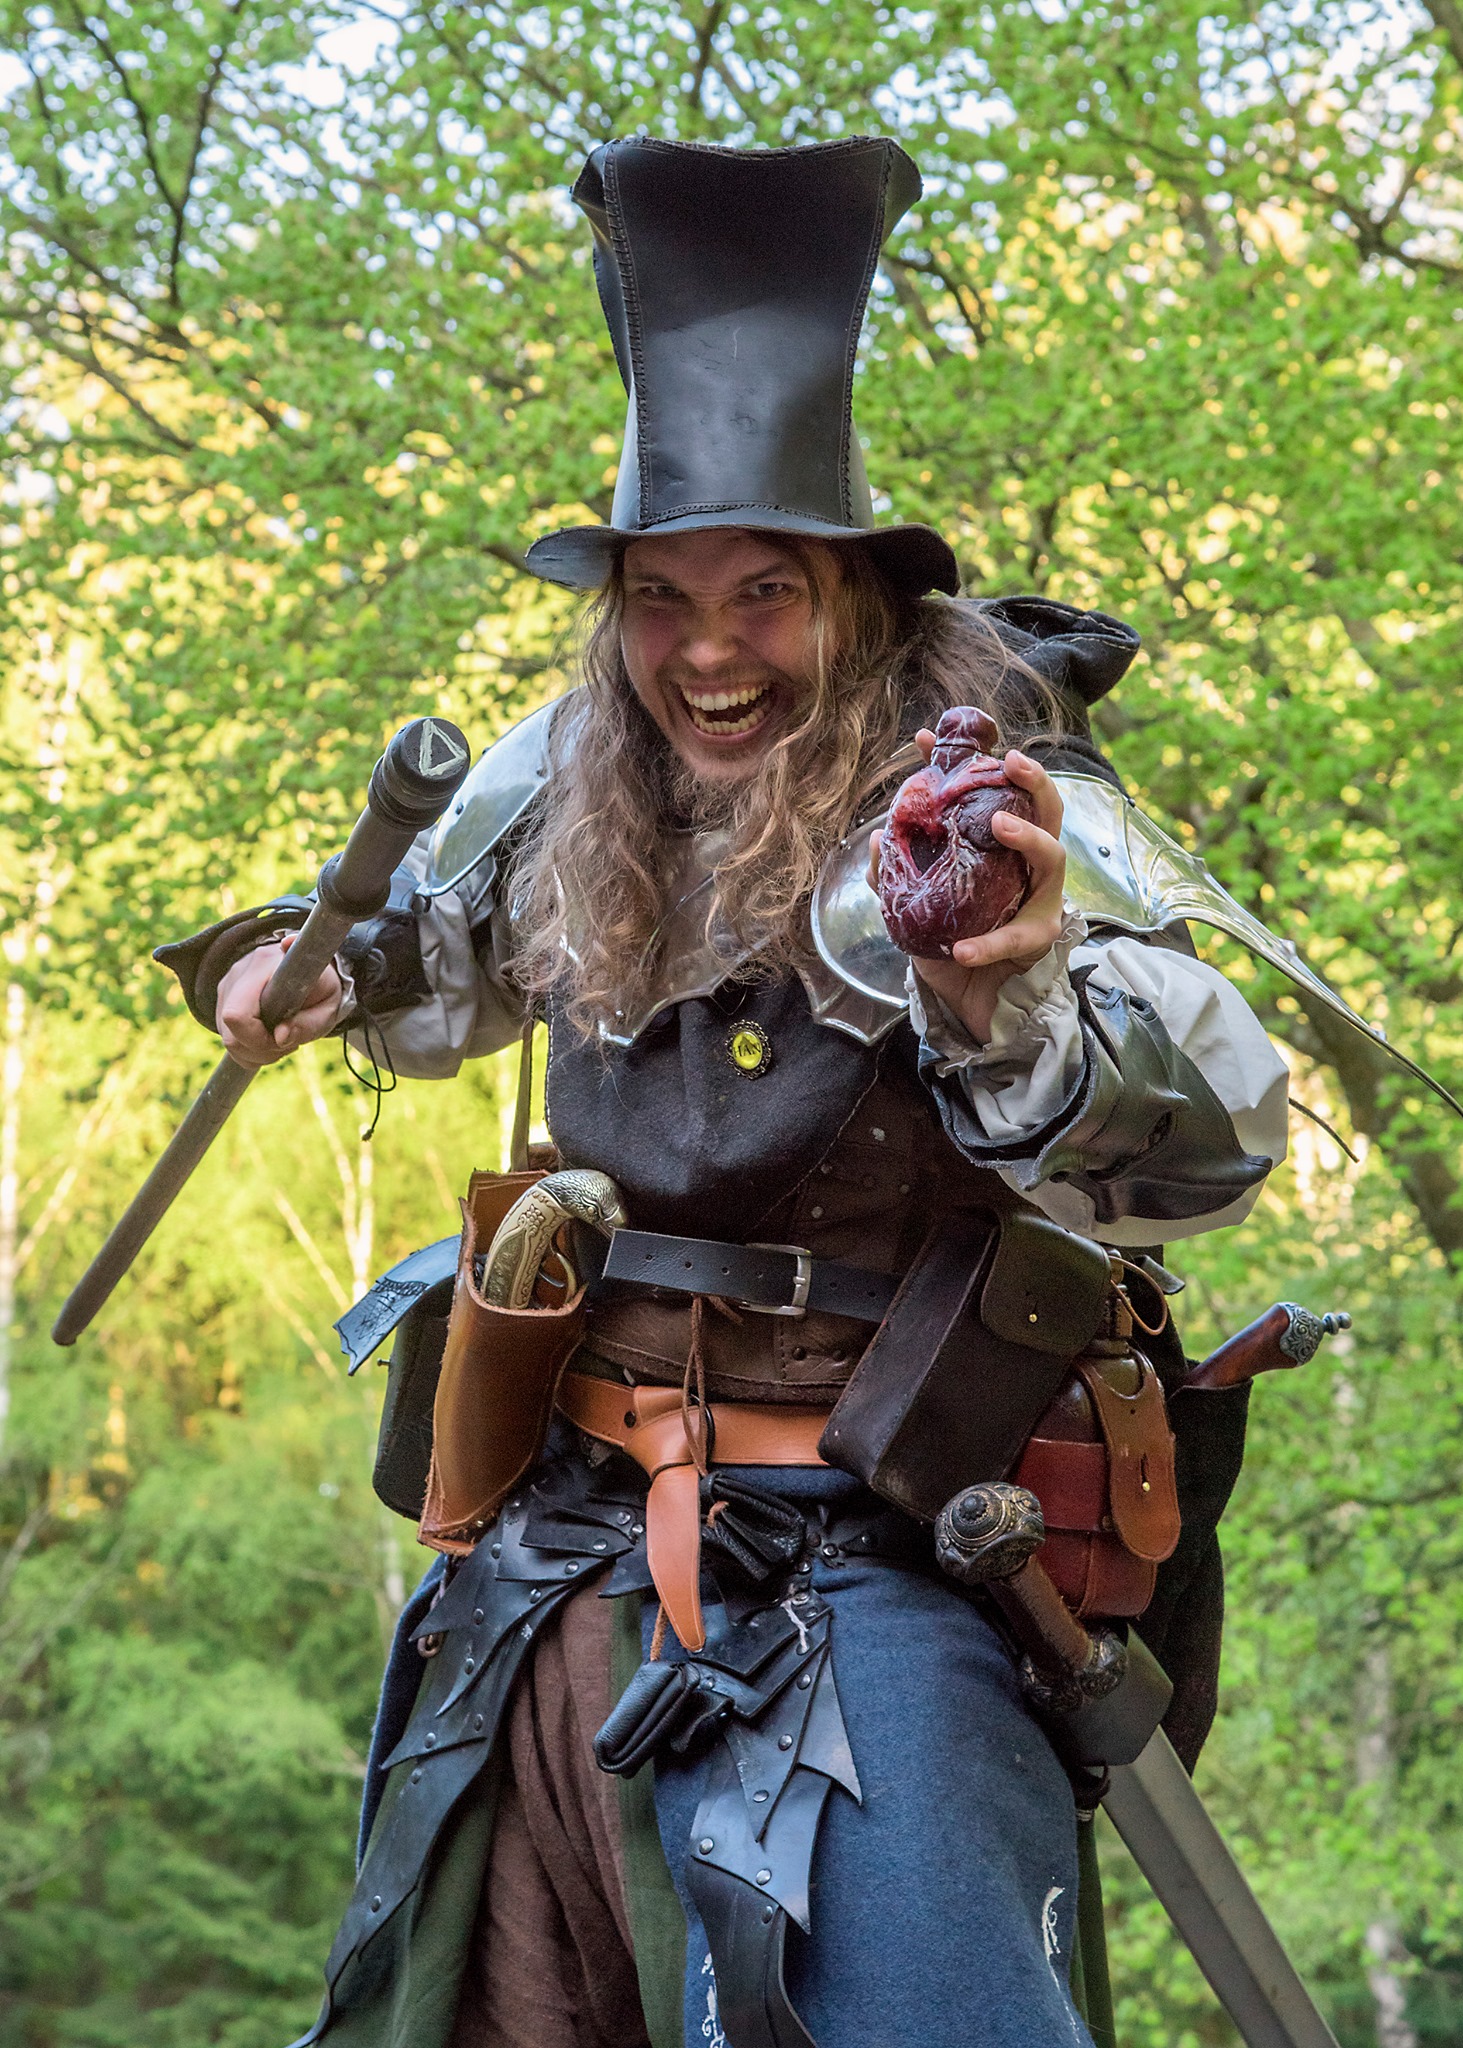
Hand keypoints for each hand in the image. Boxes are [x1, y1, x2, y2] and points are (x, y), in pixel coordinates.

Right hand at [216, 935, 343, 1068]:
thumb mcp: (328, 1007)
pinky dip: (249, 1048)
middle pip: (230, 1029)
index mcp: (268, 965)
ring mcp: (228, 984)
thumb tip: (279, 1038)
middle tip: (287, 1041)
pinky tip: (269, 1037)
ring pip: (228, 1038)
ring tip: (282, 1038)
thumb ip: (308, 1024)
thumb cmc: (321, 989)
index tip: (285, 1035)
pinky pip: (229, 1037)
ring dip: (256, 1051)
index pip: (239, 1013)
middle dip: (260, 1048)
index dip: (259, 1037)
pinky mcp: (224, 997)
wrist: (310, 968)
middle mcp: (241, 971)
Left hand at [869, 735, 1066, 1044]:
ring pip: (1052, 858)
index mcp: (1003, 845)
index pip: (996, 794)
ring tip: (999, 825)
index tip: (926, 740)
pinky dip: (988, 943)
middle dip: (1034, 780)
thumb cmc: (952, 938)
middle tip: (1009, 762)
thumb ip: (898, 871)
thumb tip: (878, 836)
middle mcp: (1029, 864)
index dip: (966, 763)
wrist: (968, 998)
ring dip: (1027, 837)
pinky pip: (1016, 936)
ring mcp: (1041, 898)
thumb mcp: (915, 901)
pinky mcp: (1038, 939)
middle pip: (1048, 809)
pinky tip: (962, 949)